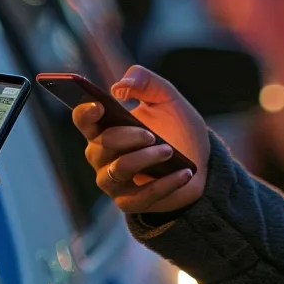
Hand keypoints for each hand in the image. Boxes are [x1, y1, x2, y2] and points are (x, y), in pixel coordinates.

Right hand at [73, 65, 210, 213]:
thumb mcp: (166, 97)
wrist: (201, 160)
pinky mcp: (130, 202)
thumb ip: (145, 81)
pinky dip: (163, 185)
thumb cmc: (177, 127)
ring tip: (168, 151)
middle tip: (151, 134)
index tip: (100, 105)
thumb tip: (119, 86)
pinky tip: (183, 173)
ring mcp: (113, 181)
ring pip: (118, 170)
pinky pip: (140, 197)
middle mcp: (102, 155)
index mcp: (104, 127)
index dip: (85, 112)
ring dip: (143, 159)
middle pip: (101, 145)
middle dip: (126, 137)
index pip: (83, 119)